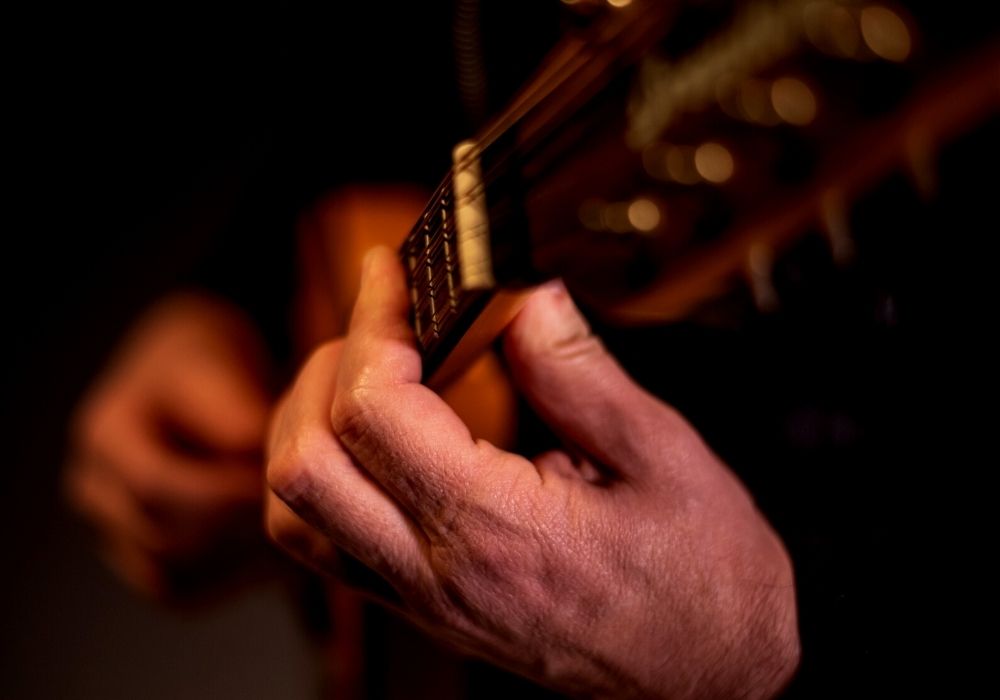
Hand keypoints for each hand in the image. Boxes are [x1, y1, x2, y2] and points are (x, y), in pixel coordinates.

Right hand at [65, 292, 272, 600]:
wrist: (197, 380)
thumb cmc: (211, 363)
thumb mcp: (219, 363)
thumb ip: (231, 410)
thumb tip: (258, 462)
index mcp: (105, 434)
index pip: (157, 490)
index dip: (228, 494)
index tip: (287, 480)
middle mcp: (96, 490)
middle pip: (165, 540)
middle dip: (242, 529)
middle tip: (304, 510)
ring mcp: (113, 532)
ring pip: (174, 576)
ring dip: (241, 560)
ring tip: (295, 527)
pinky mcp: (143, 561)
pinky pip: (184, 591)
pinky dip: (233, 578)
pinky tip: (277, 548)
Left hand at [265, 248, 799, 697]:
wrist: (711, 676)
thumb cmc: (704, 579)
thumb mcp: (662, 454)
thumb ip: (577, 370)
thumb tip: (524, 294)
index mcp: (498, 529)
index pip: (374, 411)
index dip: (372, 323)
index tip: (391, 275)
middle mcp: (440, 575)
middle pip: (305, 464)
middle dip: (325, 369)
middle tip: (380, 324)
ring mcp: (424, 601)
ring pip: (293, 517)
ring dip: (305, 429)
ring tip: (361, 376)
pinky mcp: (425, 611)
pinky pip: (328, 549)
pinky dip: (325, 480)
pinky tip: (370, 443)